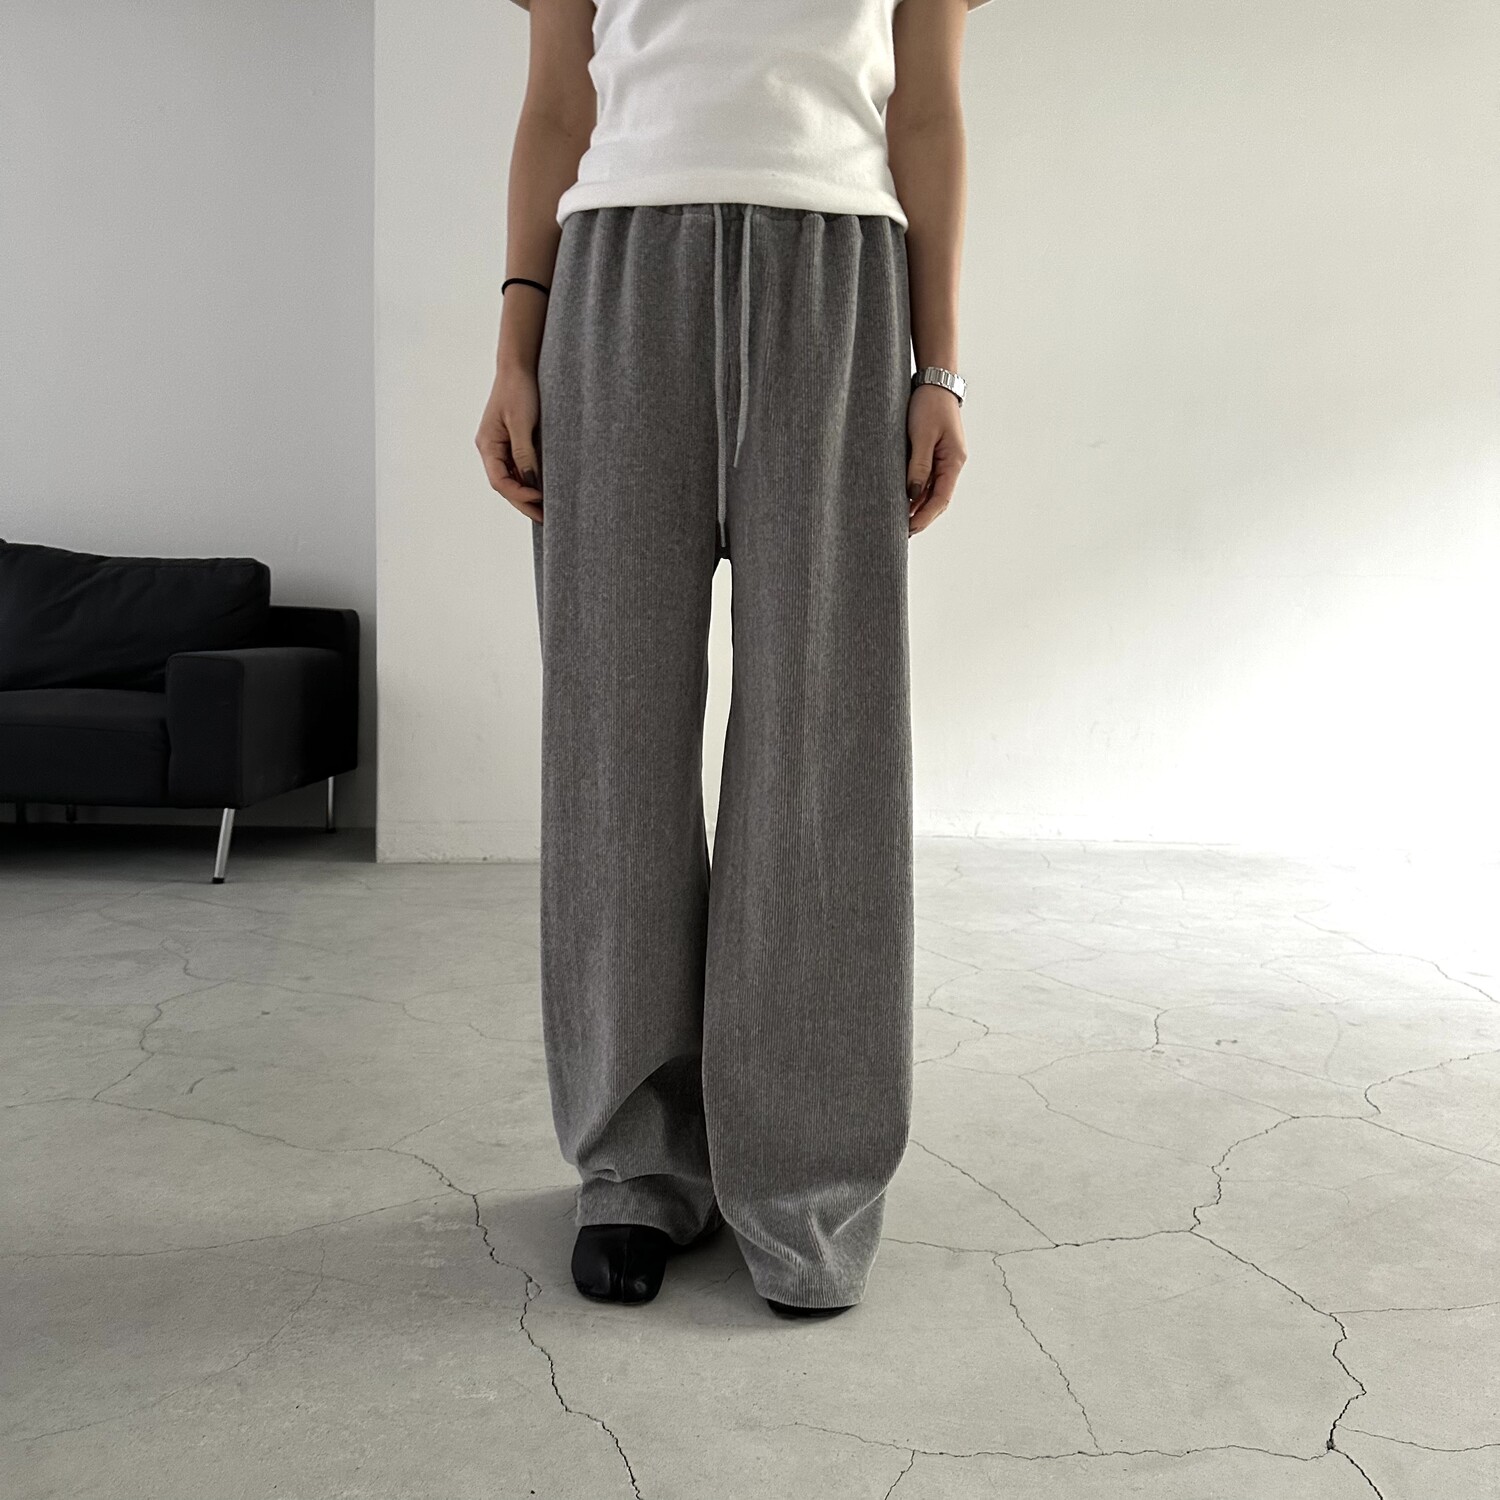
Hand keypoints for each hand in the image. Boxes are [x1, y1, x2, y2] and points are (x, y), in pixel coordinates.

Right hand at [476, 365, 543, 522]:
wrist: (519, 366)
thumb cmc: (519, 390)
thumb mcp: (522, 422)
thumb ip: (524, 453)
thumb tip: (529, 482)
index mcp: (487, 444)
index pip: (499, 481)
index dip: (518, 495)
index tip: (540, 499)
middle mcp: (490, 448)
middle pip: (504, 484)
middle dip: (523, 502)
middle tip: (545, 518)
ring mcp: (500, 445)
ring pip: (511, 478)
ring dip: (526, 494)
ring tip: (545, 509)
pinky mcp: (512, 441)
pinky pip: (518, 467)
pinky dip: (528, 481)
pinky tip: (542, 489)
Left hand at [906, 383, 966, 535]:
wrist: (934, 382)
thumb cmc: (929, 405)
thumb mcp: (921, 436)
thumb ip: (918, 466)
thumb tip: (912, 495)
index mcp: (953, 461)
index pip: (941, 498)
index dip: (925, 517)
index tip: (909, 530)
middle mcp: (952, 464)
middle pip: (937, 499)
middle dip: (921, 517)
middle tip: (902, 533)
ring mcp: (944, 459)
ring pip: (932, 491)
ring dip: (917, 507)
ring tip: (900, 522)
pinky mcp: (934, 453)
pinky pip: (926, 479)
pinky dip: (916, 493)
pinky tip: (903, 501)